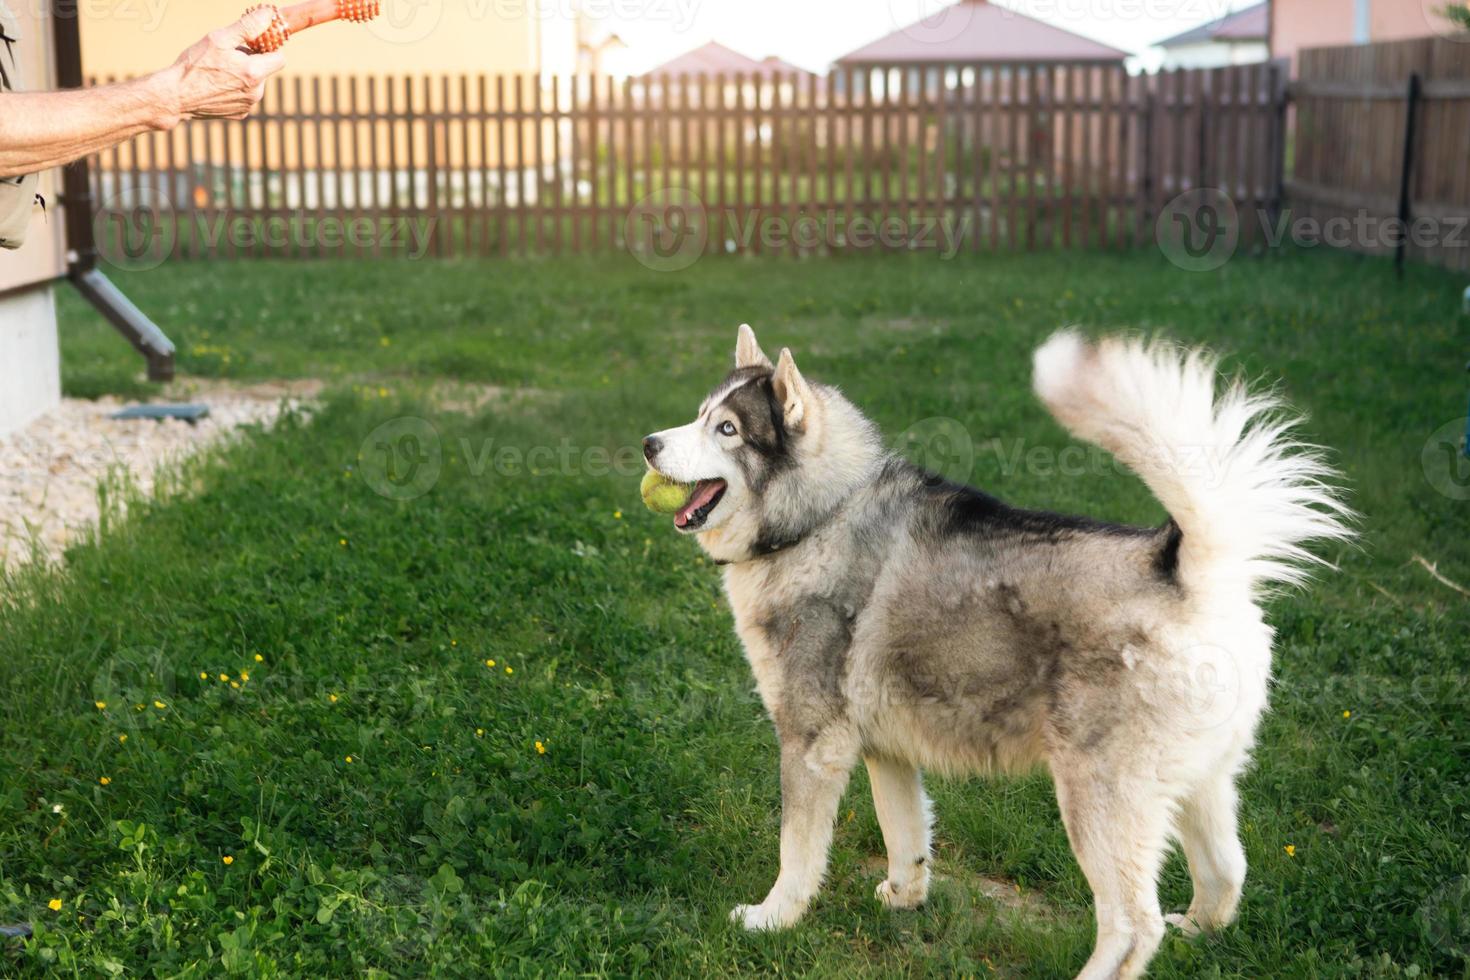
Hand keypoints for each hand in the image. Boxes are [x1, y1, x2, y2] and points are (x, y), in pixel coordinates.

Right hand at [158, 8, 285, 123]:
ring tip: (219, 71)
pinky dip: (235, 88)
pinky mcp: (240, 114)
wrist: (175, 96)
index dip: (269, 49)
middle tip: (227, 56)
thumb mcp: (219, 39)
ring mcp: (248, 105)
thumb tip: (268, 15)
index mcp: (254, 73)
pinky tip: (216, 85)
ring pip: (254, 83)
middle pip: (265, 70)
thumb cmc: (195, 65)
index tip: (254, 44)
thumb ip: (247, 27)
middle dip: (252, 60)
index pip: (280, 58)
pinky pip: (244, 96)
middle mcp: (256, 92)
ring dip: (243, 74)